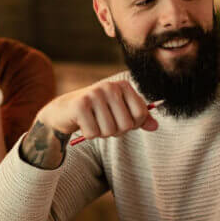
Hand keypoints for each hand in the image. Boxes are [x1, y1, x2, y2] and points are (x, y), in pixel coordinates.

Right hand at [36, 79, 158, 139]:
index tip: (120, 120)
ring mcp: (94, 94)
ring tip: (93, 122)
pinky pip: (93, 133)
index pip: (141, 114)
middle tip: (103, 123)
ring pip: (110, 131)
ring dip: (101, 133)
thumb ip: (139, 118)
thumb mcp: (120, 112)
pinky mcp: (80, 105)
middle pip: (127, 125)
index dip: (133, 125)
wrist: (64, 110)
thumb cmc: (96, 112)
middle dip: (115, 131)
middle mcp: (110, 86)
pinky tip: (83, 124)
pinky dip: (88, 134)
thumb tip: (155, 126)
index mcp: (123, 86)